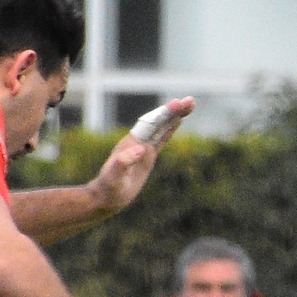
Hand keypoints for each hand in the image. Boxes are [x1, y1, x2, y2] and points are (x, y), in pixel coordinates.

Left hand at [90, 98, 192, 215]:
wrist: (106, 196)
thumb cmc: (109, 189)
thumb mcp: (114, 177)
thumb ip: (123, 162)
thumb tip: (140, 148)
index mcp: (131, 143)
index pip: (150, 124)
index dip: (163, 114)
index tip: (177, 104)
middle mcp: (138, 141)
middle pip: (158, 121)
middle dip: (173, 110)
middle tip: (190, 100)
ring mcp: (143, 147)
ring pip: (161, 127)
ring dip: (175, 116)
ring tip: (190, 104)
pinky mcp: (147, 155)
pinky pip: (161, 138)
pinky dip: (170, 128)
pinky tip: (179, 121)